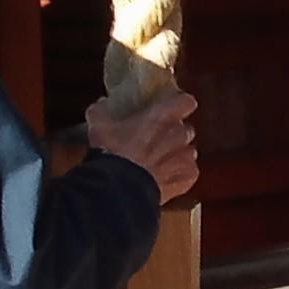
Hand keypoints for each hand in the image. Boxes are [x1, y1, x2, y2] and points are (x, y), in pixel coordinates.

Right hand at [86, 89, 198, 203]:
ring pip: (189, 152)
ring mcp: (185, 157)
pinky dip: (180, 175)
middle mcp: (178, 134)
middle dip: (175, 134)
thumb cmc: (112, 152)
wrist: (122, 187)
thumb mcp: (99, 127)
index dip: (180, 104)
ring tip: (161, 163)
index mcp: (161, 117)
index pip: (185, 102)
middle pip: (186, 129)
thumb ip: (102, 112)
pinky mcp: (187, 178)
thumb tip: (102, 104)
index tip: (173, 108)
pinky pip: (189, 173)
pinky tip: (165, 179)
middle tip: (158, 140)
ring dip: (178, 156)